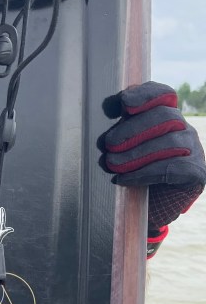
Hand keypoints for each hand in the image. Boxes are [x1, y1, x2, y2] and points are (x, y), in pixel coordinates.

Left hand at [100, 81, 204, 232]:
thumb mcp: (123, 146)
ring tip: (113, 164)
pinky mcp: (197, 173)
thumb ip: (119, 129)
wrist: (146, 209)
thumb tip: (106, 112)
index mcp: (166, 115)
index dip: (147, 94)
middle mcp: (183, 129)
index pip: (163, 94)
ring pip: (171, 142)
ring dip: (137, 153)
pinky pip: (173, 168)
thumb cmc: (131, 171)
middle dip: (134, 129)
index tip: (125, 103)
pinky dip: (145, 173)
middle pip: (166, 116)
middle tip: (109, 144)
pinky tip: (125, 179)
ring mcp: (193, 150)